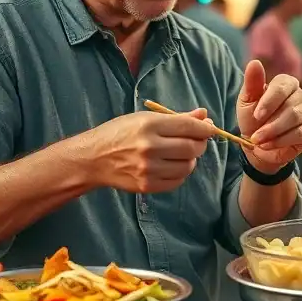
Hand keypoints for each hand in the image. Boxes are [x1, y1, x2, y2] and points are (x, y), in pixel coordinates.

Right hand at [85, 109, 218, 193]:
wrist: (93, 158)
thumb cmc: (119, 133)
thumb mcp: (144, 118)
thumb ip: (176, 118)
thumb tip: (203, 115)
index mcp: (149, 125)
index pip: (189, 126)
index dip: (205, 128)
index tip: (208, 128)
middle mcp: (150, 147)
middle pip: (193, 147)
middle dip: (201, 143)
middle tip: (197, 141)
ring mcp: (148, 169)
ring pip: (188, 166)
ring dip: (191, 159)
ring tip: (181, 153)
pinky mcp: (147, 185)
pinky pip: (177, 181)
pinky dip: (180, 173)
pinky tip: (172, 165)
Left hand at [237, 60, 301, 174]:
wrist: (258, 145)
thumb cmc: (252, 119)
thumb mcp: (247, 101)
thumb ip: (252, 82)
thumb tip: (254, 62)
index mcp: (286, 83)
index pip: (282, 86)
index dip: (269, 101)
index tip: (256, 115)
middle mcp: (300, 95)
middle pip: (290, 106)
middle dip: (270, 123)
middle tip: (255, 135)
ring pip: (295, 120)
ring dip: (274, 132)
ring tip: (259, 141)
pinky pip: (300, 133)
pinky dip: (281, 141)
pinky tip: (268, 145)